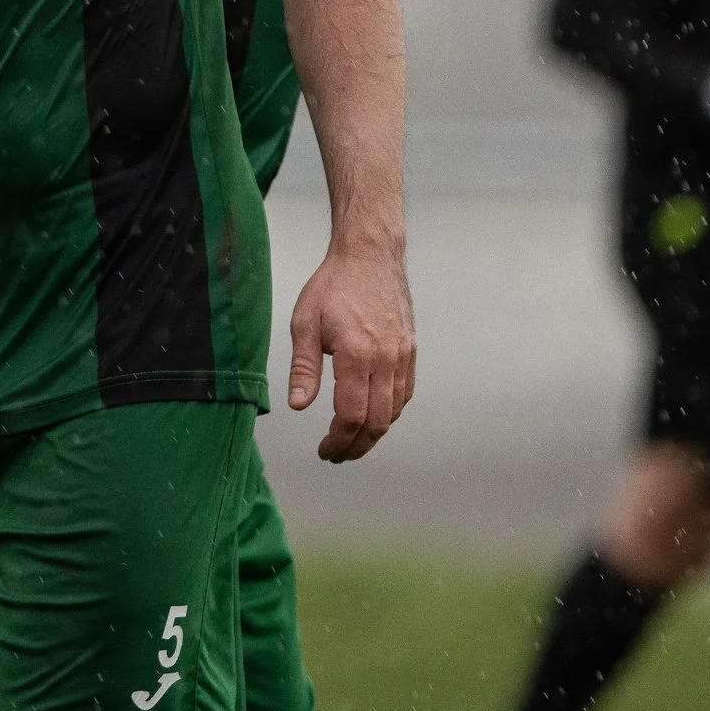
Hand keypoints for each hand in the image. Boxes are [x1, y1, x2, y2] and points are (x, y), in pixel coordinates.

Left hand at [287, 242, 415, 462]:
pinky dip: (390, 412)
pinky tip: (373, 416)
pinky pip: (404, 394)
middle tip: (337, 455)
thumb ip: (304, 368)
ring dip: (374, 433)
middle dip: (356, 446)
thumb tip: (299, 405)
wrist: (370, 256)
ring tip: (352, 441)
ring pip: (394, 411)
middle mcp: (386, 360)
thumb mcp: (305, 323)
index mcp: (357, 355)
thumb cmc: (333, 285)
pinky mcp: (410, 351)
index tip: (325, 451)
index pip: (351, 416)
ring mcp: (402, 357)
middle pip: (378, 422)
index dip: (338, 441)